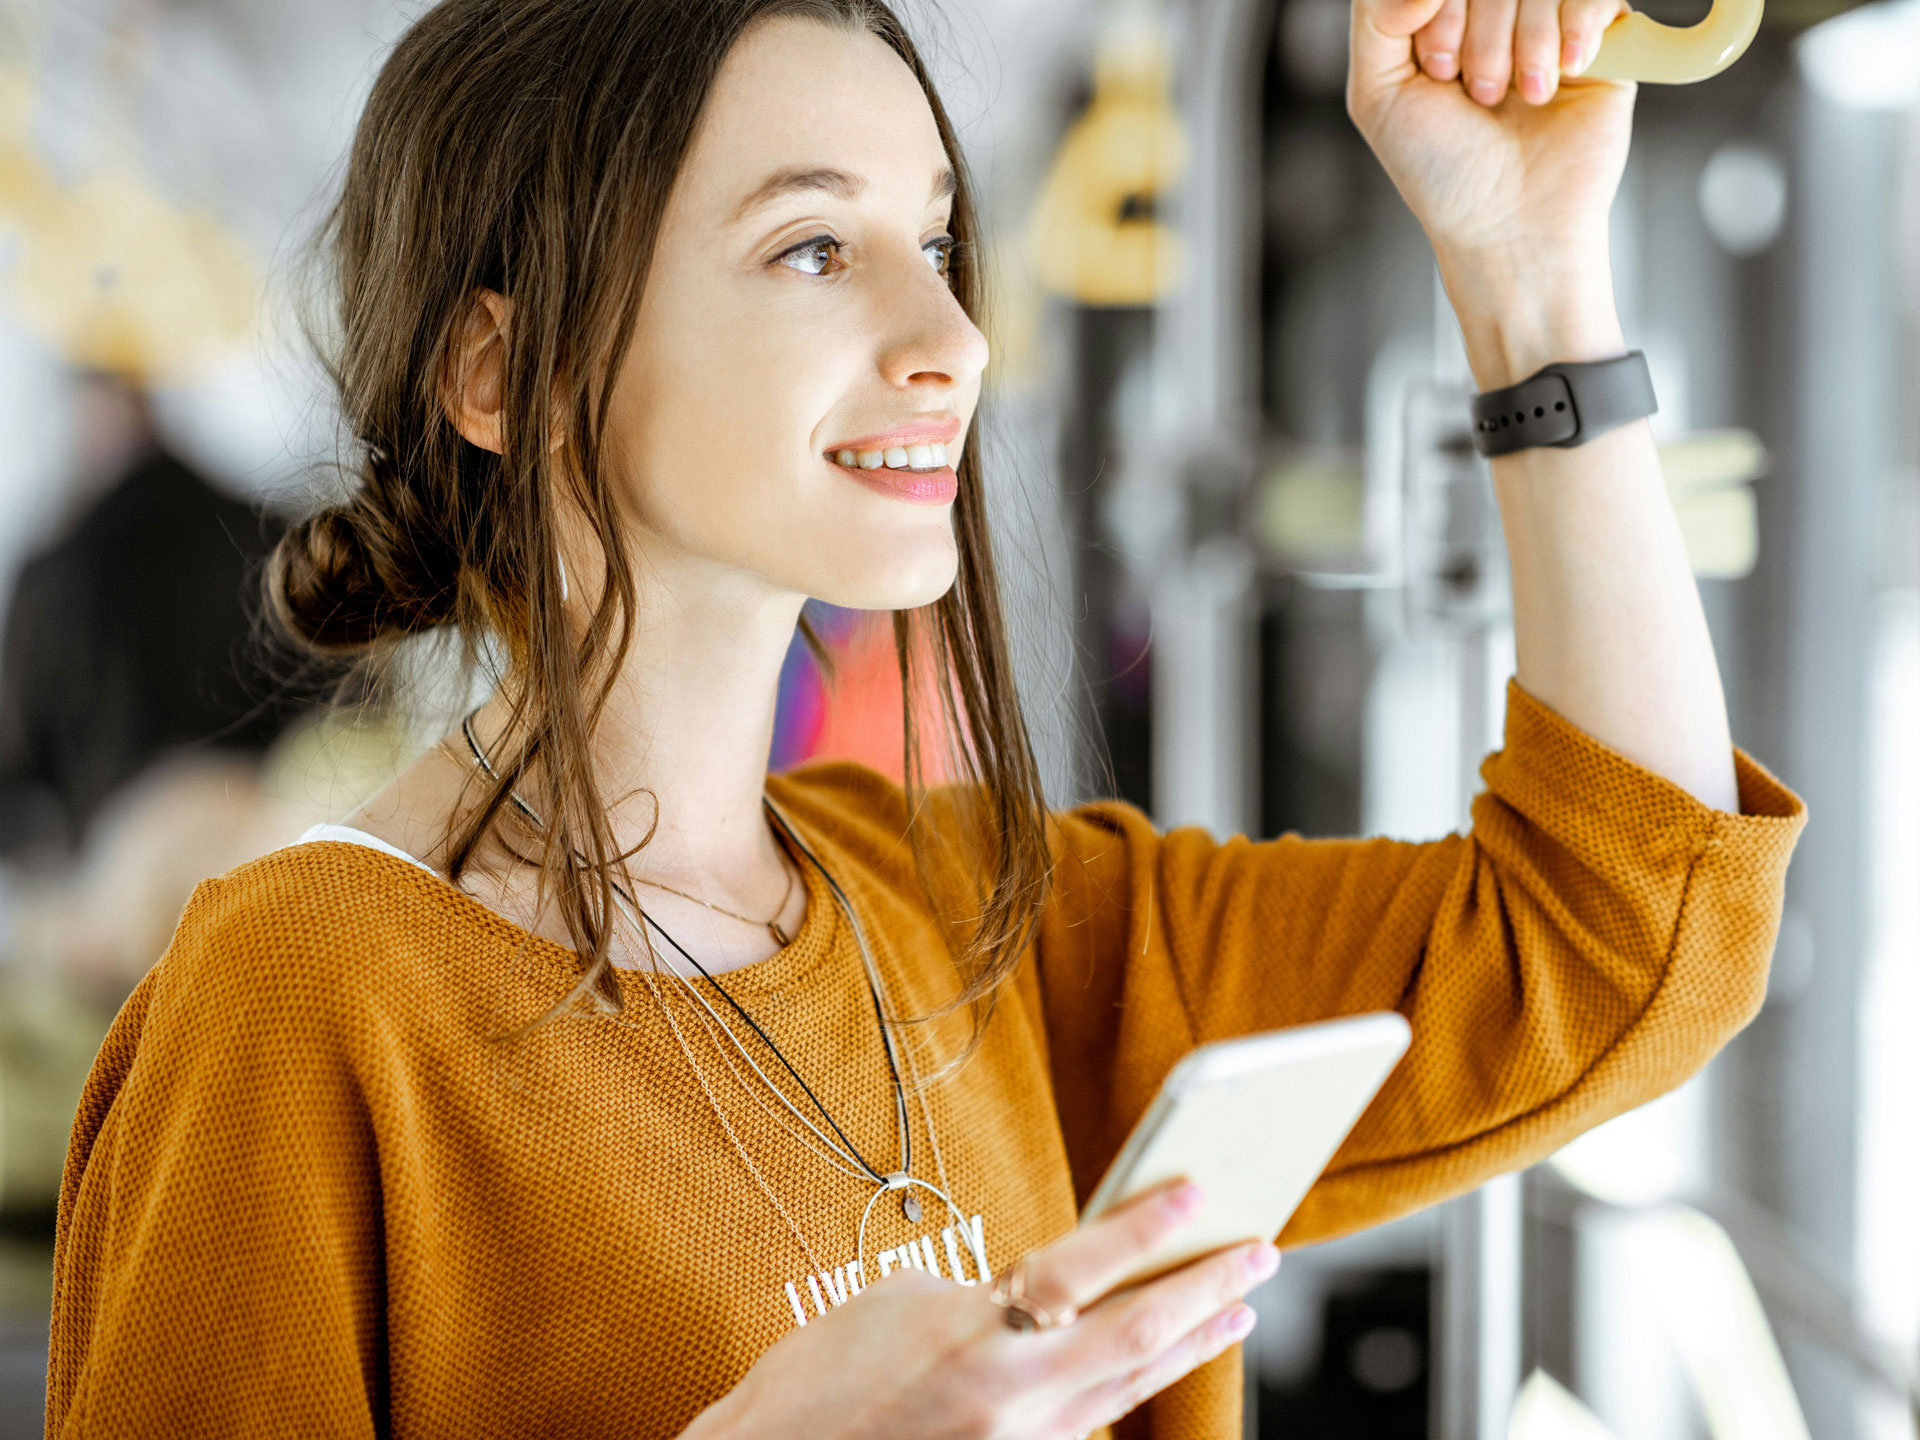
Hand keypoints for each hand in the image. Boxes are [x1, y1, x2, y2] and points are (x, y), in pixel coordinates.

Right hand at [683, 1180, 1277, 1439]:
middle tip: (1260, 1250)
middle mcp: (1006, 1400)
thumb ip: (980, 1291)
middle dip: (1204, 1289)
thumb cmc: (815, 1383)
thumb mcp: (893, 1304)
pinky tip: (1163, 1357)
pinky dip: (1135, 1383)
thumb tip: (1047, 1281)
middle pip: (1133, 1337)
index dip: (1140, 1228)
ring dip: (1190, 1340)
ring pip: (1129, 1386)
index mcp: (967, 1338)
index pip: (1075, 1270)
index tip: (1196, 1192)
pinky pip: (1094, 1421)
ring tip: (1239, 1305)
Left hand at [1345, 0, 1635, 288]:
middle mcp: (1496, 12)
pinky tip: (1564, 73)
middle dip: (1482, 30)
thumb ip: (1376, 17)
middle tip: (1479, 94)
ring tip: (1521, 98)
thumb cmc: (1440, 170)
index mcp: (1443, 15)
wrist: (1511, 226)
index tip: (1440, 72)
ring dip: (1527, 39)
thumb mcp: (1378, 94)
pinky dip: (1578, 25)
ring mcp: (1551, 23)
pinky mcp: (1607, 40)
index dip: (1442, 8)